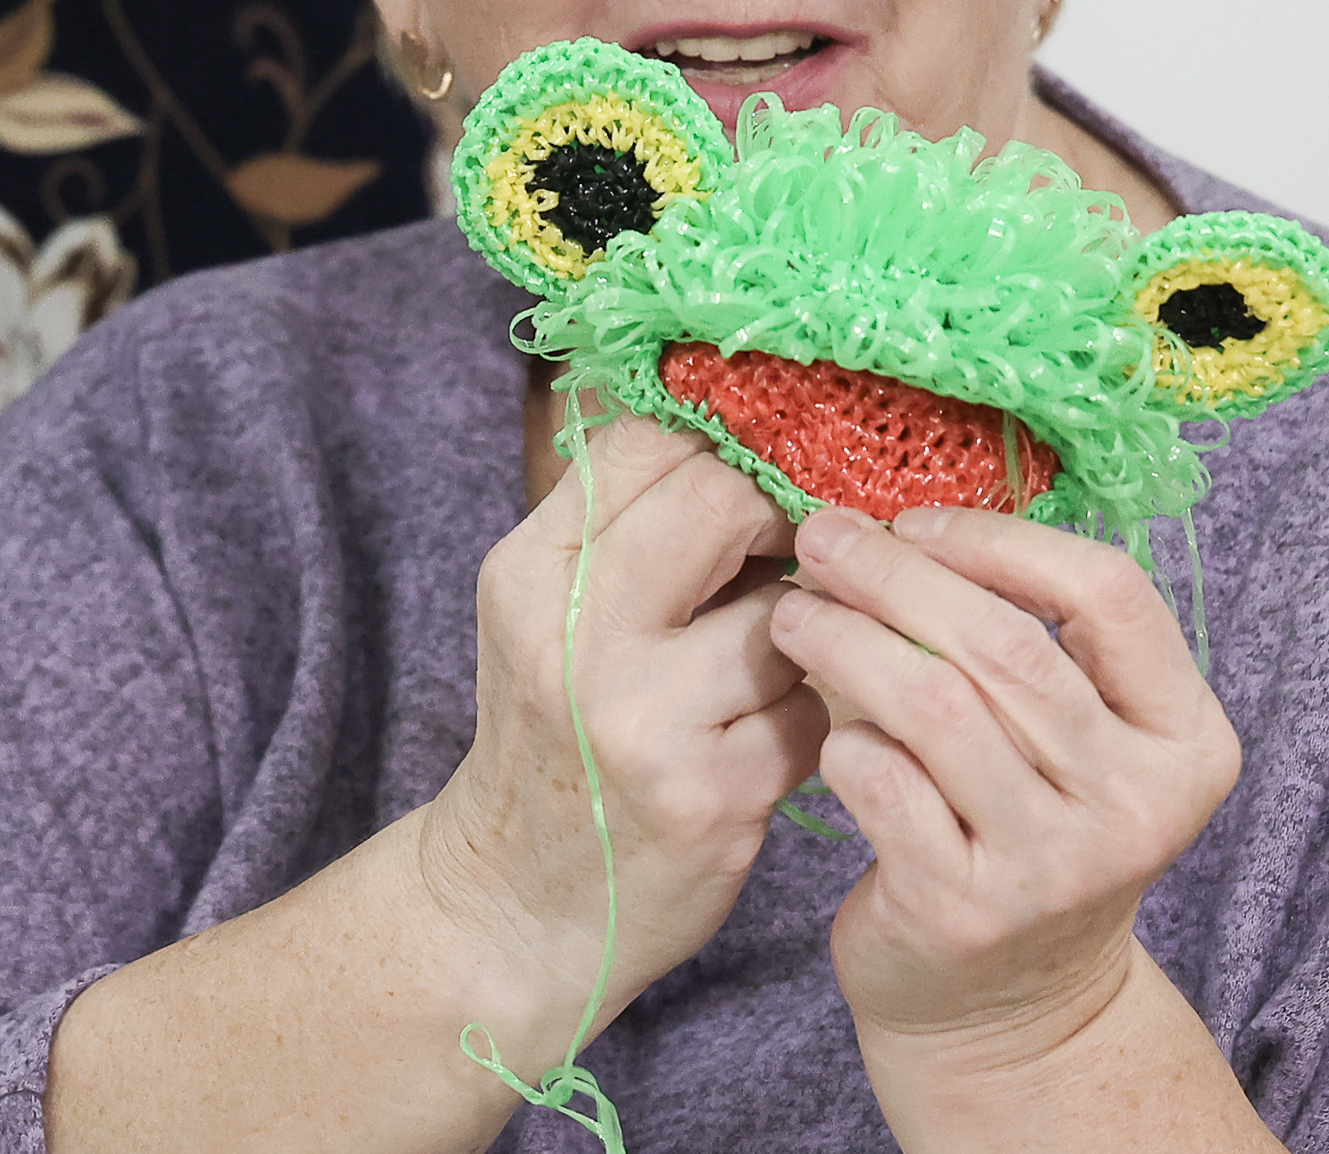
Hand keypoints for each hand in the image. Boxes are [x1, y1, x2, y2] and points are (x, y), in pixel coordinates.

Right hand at [415, 413, 827, 1065]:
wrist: (515, 907)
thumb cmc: (554, 737)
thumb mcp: (549, 616)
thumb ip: (627, 523)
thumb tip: (750, 421)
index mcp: (528, 575)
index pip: (644, 444)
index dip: (718, 450)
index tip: (747, 485)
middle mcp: (573, 640)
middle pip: (723, 497)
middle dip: (776, 517)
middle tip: (782, 560)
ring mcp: (644, 721)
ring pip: (790, 606)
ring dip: (804, 627)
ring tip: (769, 663)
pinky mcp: (713, 795)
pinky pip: (813, 705)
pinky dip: (810, 712)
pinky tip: (769, 736)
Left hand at [767, 506, 1240, 1070]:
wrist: (1009, 1015)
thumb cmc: (1029, 836)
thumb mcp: (1078, 746)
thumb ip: (1035, 644)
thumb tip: (899, 524)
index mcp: (1186, 741)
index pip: (1112, 595)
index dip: (1005, 541)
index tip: (917, 522)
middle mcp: (1136, 804)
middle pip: (1010, 646)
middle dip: (899, 577)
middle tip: (823, 541)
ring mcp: (1054, 865)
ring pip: (937, 705)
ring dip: (851, 641)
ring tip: (797, 614)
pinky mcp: (965, 911)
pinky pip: (884, 782)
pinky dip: (843, 737)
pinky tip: (821, 725)